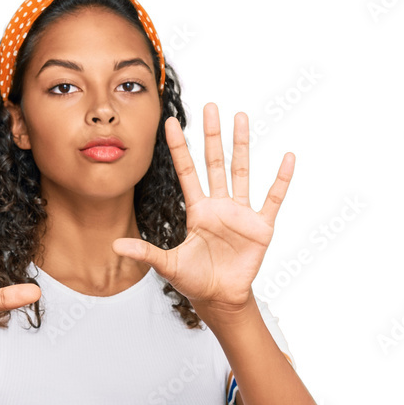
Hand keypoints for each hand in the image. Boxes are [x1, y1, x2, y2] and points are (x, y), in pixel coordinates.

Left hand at [112, 103, 294, 312]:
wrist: (220, 298)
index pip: (187, 172)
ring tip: (240, 117)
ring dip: (242, 146)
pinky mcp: (260, 226)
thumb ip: (145, 252)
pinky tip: (288, 158)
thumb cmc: (195, 280)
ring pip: (242, 172)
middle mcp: (219, 206)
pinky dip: (281, 180)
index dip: (179, 148)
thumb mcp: (167, 264)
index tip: (171, 123)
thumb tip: (115, 246)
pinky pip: (273, 199)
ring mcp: (241, 213)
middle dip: (212, 136)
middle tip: (210, 106)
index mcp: (198, 211)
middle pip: (214, 163)